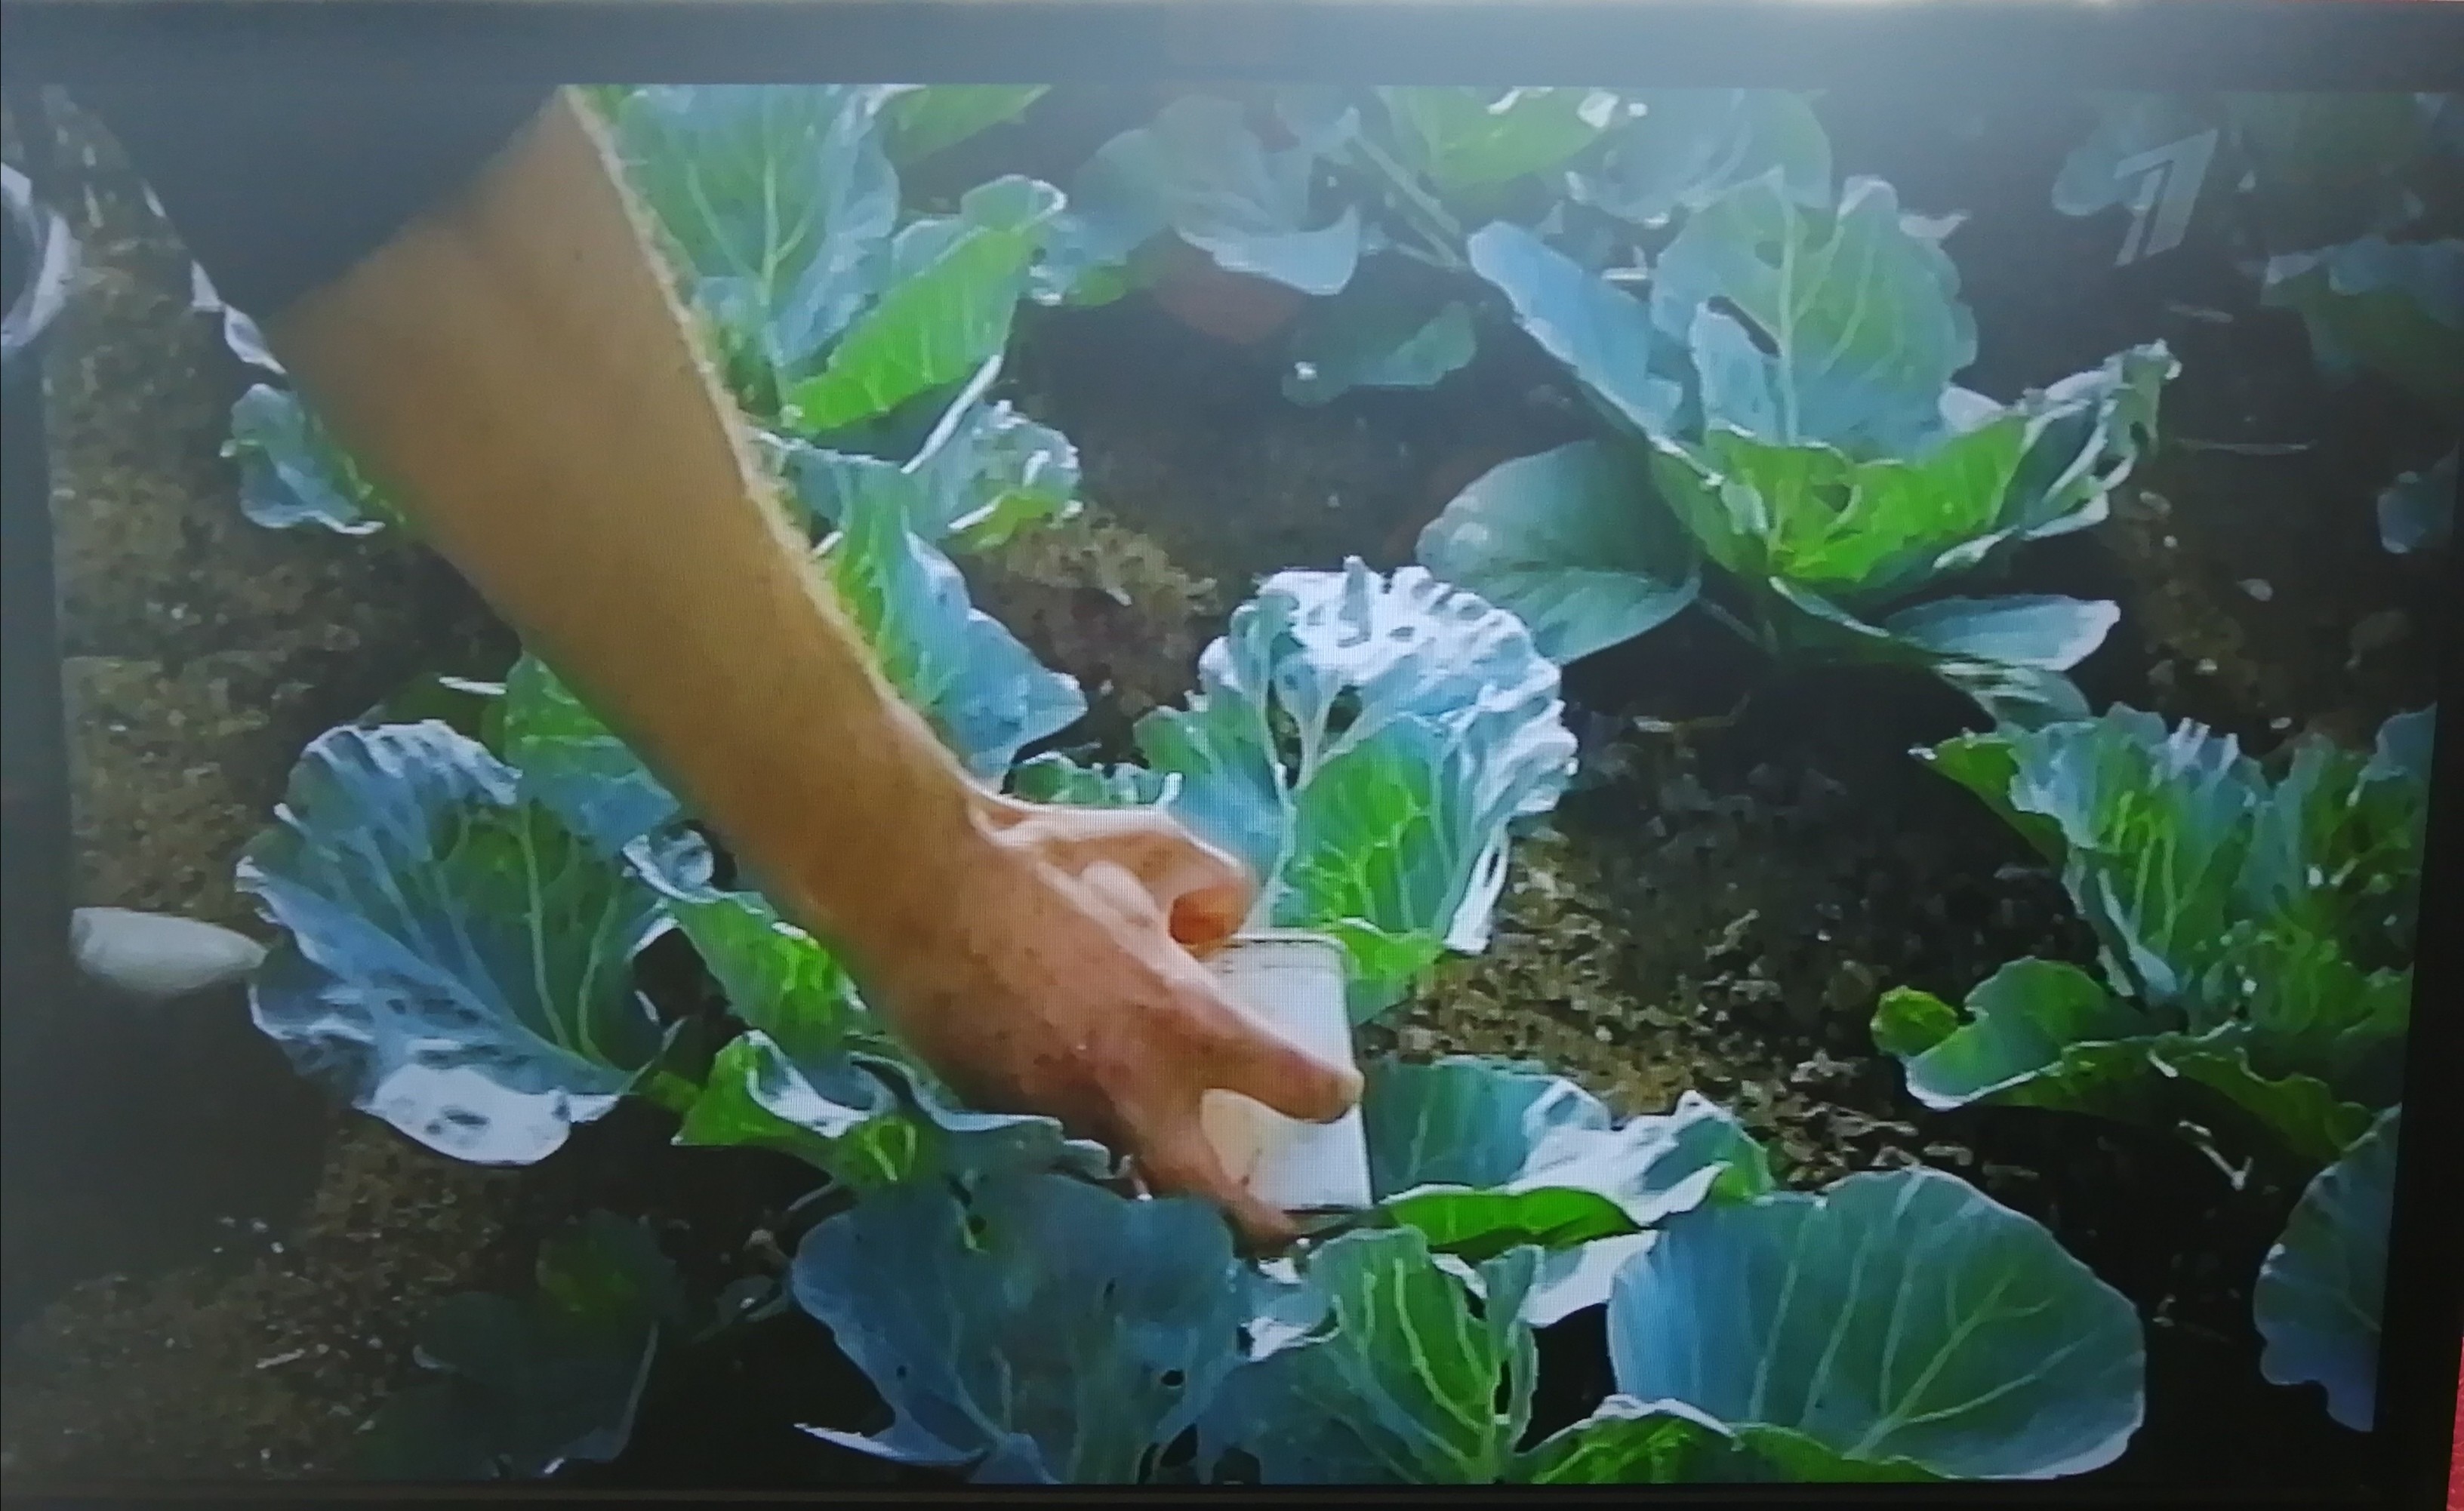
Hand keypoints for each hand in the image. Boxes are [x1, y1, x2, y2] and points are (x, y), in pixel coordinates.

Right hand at [828, 793, 1363, 1247]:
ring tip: (1176, 1179)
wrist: (919, 886)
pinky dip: (1082, 1138)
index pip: (1294, 1082)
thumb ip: (1213, 883)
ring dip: (1159, 1186)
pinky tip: (1080, 1110)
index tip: (1335, 1096)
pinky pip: (1061, 1145)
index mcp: (1188, 1023)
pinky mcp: (1002, 1119)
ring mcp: (1064, 1116)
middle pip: (1213, 1198)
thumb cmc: (1041, 862)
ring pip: (1130, 1179)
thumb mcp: (1153, 845)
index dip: (1328, 1093)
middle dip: (1254, 1226)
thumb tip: (1227, 919)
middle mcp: (1135, 1091)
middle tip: (1277, 1230)